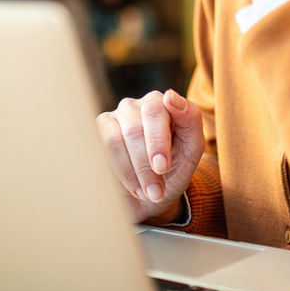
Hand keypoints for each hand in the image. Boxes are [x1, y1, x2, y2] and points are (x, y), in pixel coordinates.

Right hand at [96, 89, 204, 223]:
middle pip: (134, 129)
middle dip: (145, 165)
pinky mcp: (97, 135)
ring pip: (114, 140)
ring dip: (131, 172)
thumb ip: (191, 118)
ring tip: (146, 192)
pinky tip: (131, 186)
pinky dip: (118, 173)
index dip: (158, 141)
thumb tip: (169, 95)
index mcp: (161, 103)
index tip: (162, 167)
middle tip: (156, 190)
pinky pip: (100, 150)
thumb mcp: (192, 147)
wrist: (151, 195)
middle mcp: (135, 106)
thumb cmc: (174, 168)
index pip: (155, 110)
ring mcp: (113, 118)